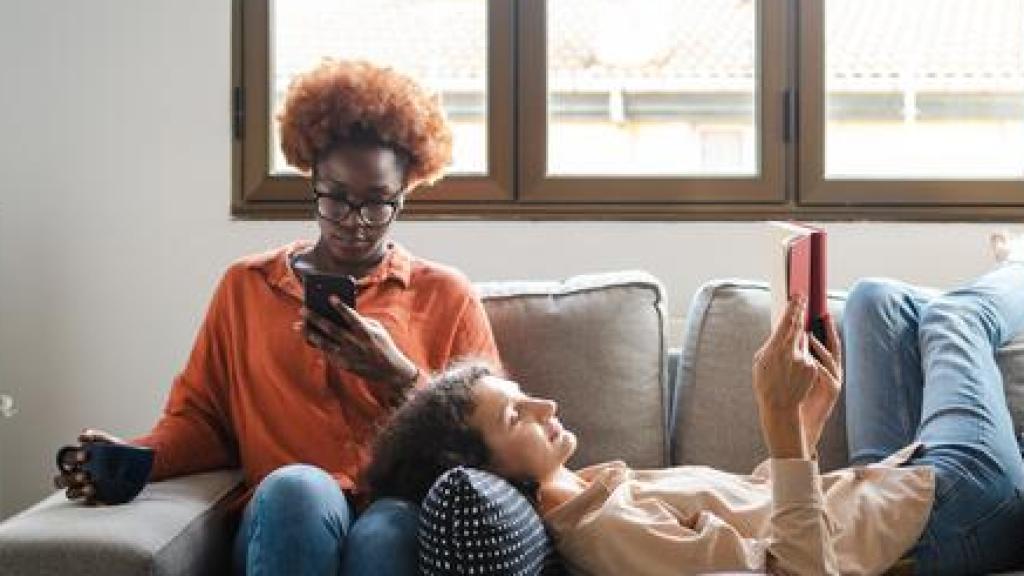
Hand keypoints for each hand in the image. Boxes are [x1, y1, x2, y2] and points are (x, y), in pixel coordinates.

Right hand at [53, 429, 125, 504]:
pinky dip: (92, 501)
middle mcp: (77, 475)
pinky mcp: (95, 497)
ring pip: (71, 493)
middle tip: (85, 475)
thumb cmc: (117, 450)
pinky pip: (88, 502)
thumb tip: (82, 435)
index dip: (71, 459)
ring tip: (91, 488)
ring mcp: (84, 487)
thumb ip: (96, 436)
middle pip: (63, 480)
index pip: (65, 461)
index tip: (85, 456)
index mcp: (77, 461)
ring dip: (78, 491)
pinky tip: (100, 499)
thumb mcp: (109, 442)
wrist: (137, 462)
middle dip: (71, 478)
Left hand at [299, 295, 418, 404]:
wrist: (388, 371)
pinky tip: (309, 336)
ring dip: (310, 333)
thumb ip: (361, 320)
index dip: (341, 306)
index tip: (330, 296)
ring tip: (298, 325)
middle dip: (316, 318)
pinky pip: (327, 352)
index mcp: (366, 332)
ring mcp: (348, 355)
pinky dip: (317, 344)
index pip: (352, 317)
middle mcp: (355, 343)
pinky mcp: (343, 364)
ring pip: (324, 343)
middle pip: (332, 329)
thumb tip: (342, 314)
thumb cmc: (382, 344)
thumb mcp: (377, 329)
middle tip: (303, 310)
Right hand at [752, 296, 816, 458]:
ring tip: (786, 362)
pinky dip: (801, 358)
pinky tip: (792, 371)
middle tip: (803, 300)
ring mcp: (805, 360)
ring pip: (802, 344)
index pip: (789, 322)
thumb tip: (781, 330)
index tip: (799, 295)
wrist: (780, 406)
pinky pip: (808, 356)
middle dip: (800, 313)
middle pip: (799, 327)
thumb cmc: (765, 383)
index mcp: (777, 349)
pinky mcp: (813, 368)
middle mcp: (792, 352)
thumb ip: (772, 343)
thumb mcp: (761, 360)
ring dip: (796, 345)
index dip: (795, 307)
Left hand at [800, 318, 842, 453]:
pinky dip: (819, 365)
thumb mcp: (794, 372)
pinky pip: (827, 374)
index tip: (817, 313)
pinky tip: (811, 359)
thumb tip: (790, 338)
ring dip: (820, 346)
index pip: (823, 340)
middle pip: (833, 345)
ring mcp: (834, 378)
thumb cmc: (794, 395)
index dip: (820, 326)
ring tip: (809, 336)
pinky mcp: (833, 390)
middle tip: (823, 316)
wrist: (797, 419)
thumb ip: (796, 356)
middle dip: (829, 330)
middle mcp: (831, 369)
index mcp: (822, 363)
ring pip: (831, 358)